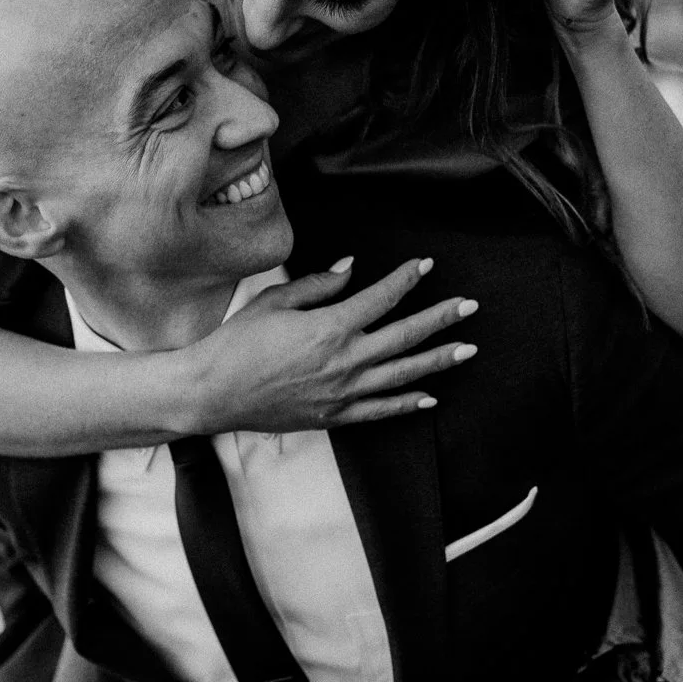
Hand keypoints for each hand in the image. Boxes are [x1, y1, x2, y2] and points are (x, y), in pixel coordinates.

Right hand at [184, 257, 478, 432]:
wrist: (213, 392)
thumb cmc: (238, 342)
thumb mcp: (274, 301)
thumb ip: (318, 284)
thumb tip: (350, 267)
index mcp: (330, 327)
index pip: (380, 298)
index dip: (405, 279)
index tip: (425, 265)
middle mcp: (344, 361)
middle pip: (404, 336)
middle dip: (440, 319)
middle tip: (469, 307)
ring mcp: (342, 392)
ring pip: (402, 375)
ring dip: (438, 361)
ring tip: (466, 350)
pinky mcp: (334, 416)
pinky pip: (380, 410)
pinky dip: (406, 404)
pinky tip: (429, 397)